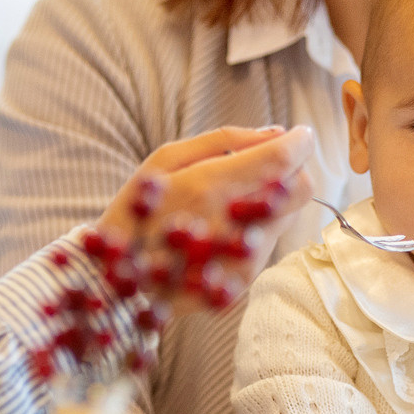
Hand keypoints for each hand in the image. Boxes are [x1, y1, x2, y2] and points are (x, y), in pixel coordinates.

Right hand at [94, 125, 316, 297]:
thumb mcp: (164, 160)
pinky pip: (271, 242)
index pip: (284, 158)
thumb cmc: (135, 212)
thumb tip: (275, 132)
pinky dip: (260, 227)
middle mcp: (231, 223)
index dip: (300, 141)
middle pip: (301, 187)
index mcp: (209, 185)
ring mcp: (240, 256)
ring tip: (235, 200)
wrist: (112, 282)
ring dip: (276, 199)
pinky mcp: (243, 279)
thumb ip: (224, 140)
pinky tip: (227, 226)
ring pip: (290, 215)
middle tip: (269, 164)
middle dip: (295, 169)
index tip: (298, 134)